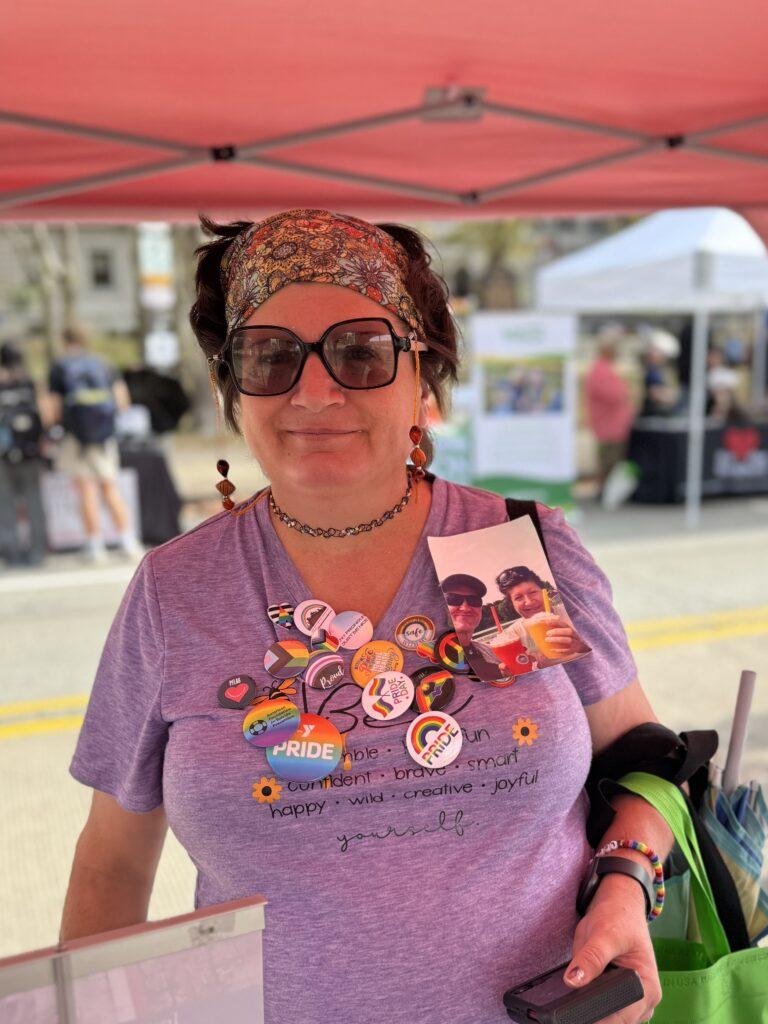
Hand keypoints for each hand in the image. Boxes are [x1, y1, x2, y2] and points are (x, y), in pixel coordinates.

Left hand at [545, 620, 588, 655]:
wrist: (581, 646)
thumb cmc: (568, 637)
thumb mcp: (564, 630)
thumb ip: (556, 627)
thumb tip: (544, 623)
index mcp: (570, 628)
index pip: (564, 623)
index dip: (556, 622)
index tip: (546, 621)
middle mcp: (574, 634)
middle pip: (568, 631)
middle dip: (557, 631)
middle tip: (547, 633)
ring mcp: (575, 642)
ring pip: (568, 640)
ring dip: (557, 639)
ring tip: (547, 640)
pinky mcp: (574, 650)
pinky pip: (568, 650)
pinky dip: (559, 650)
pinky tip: (552, 649)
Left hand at [564, 874, 661, 1022]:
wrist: (618, 906)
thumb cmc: (619, 917)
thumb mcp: (604, 933)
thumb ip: (591, 957)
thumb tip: (573, 981)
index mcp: (648, 988)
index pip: (621, 1018)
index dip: (598, 1019)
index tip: (574, 1016)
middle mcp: (644, 1001)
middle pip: (615, 1023)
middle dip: (591, 1016)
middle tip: (567, 1011)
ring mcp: (631, 1003)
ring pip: (608, 1020)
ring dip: (589, 1013)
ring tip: (570, 1004)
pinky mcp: (617, 998)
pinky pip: (603, 1010)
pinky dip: (589, 1007)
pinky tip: (575, 1000)